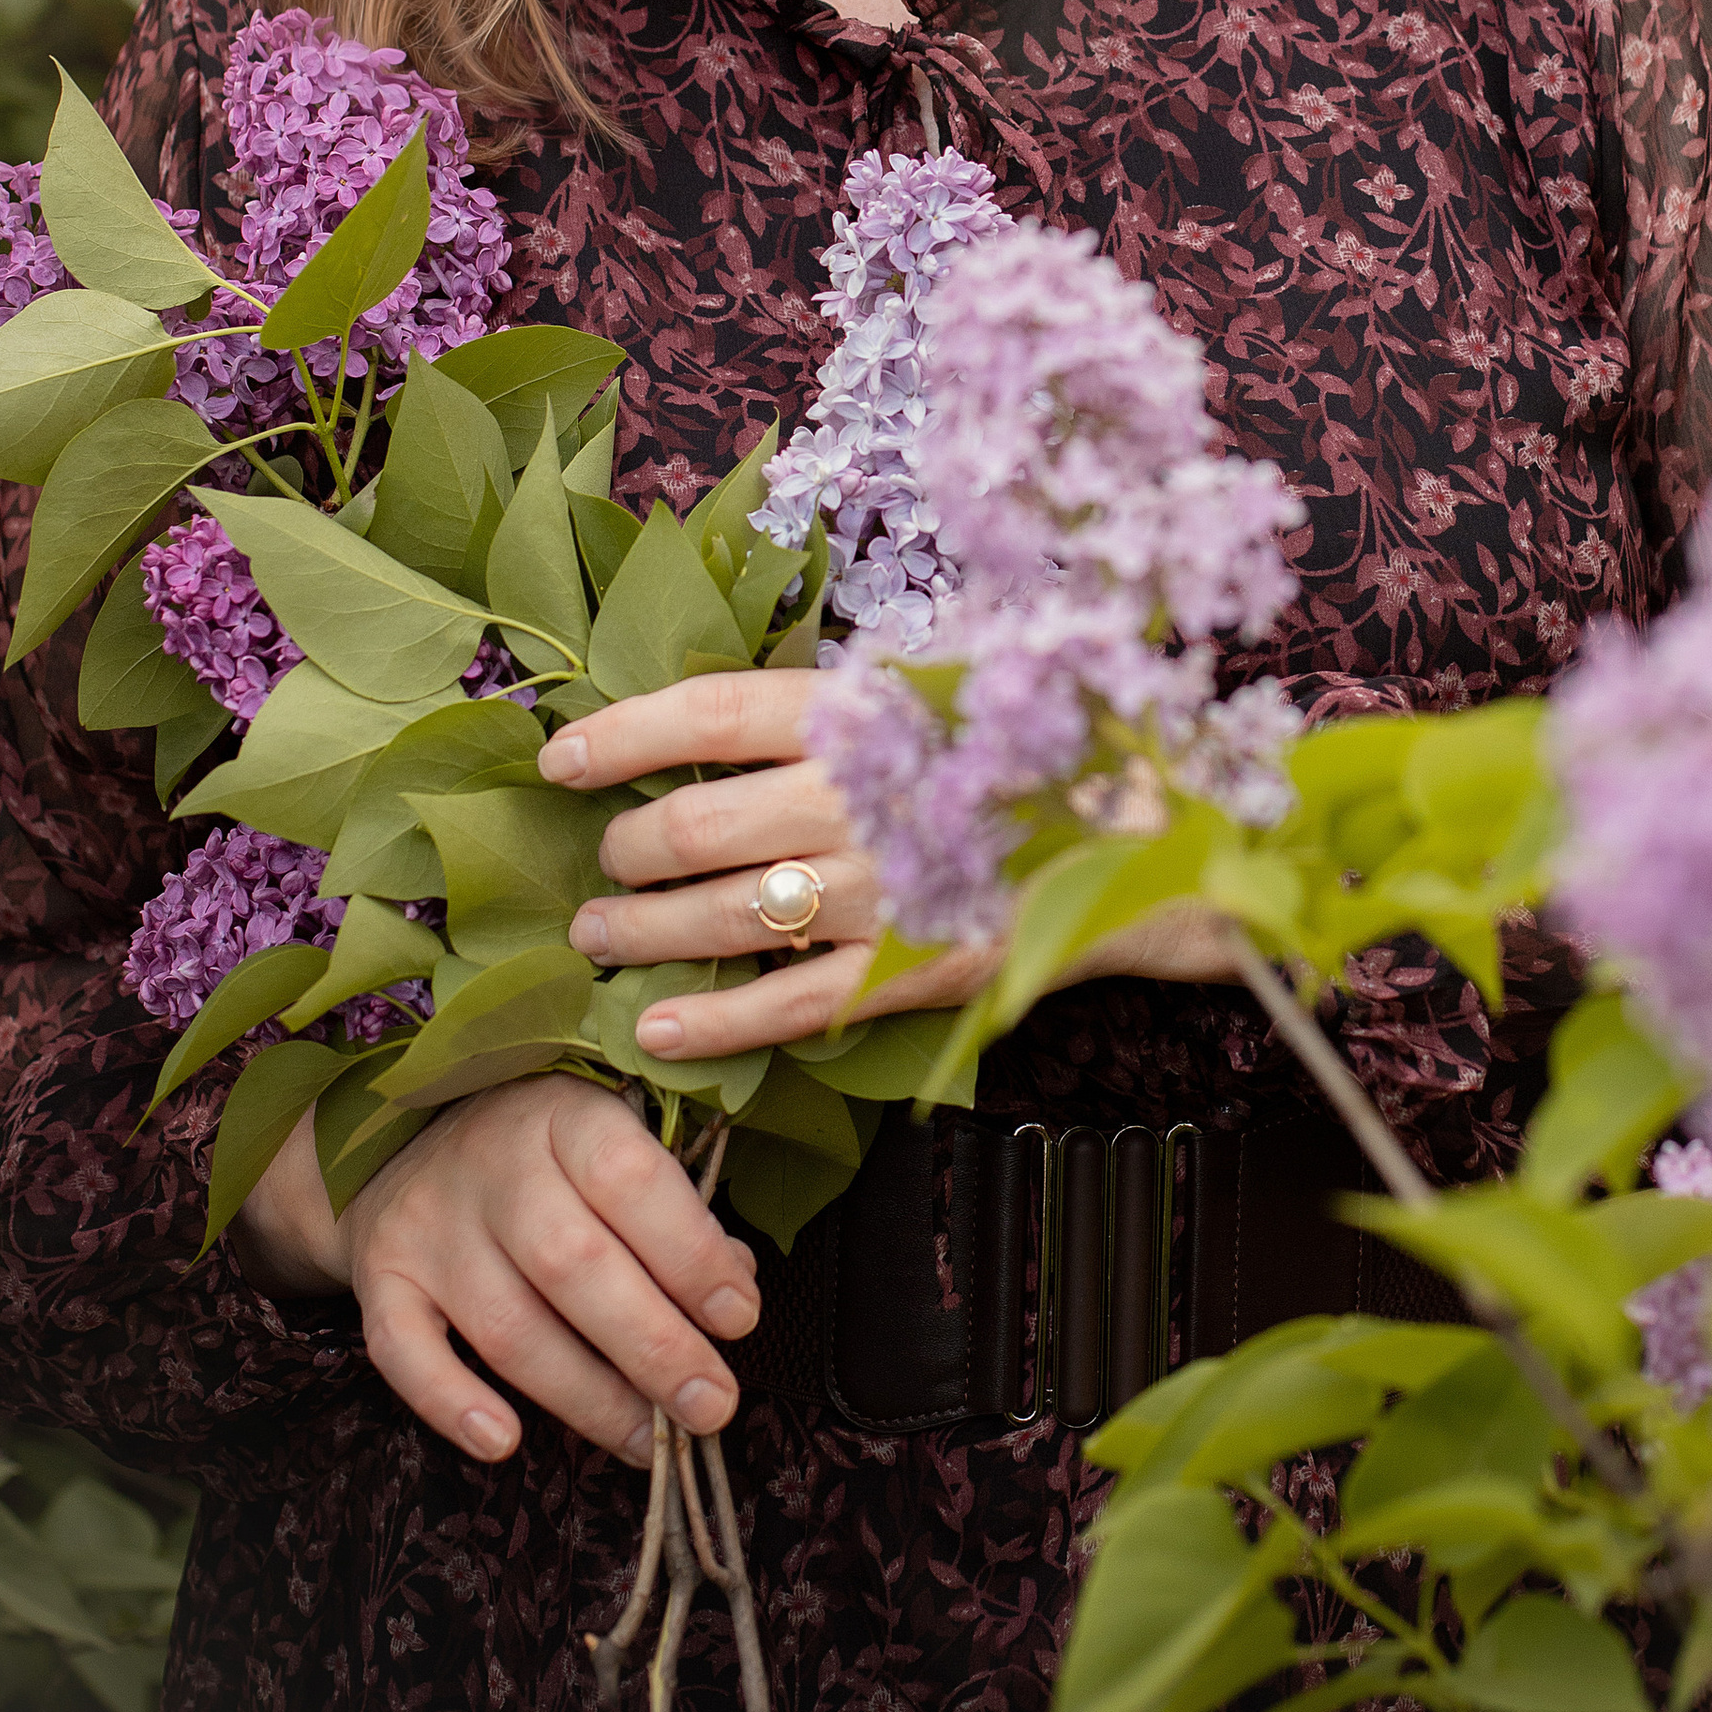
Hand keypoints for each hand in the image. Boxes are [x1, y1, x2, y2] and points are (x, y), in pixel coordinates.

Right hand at [232, 1072, 759, 1464]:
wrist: (401, 1141)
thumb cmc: (545, 1156)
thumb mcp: (614, 1145)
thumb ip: (675, 1212)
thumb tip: (735, 1288)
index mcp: (565, 1115)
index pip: (630, 1178)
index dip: (690, 1254)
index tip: (739, 1317)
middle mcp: (491, 1163)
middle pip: (573, 1264)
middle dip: (652, 1346)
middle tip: (712, 1405)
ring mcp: (429, 1223)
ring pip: (507, 1324)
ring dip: (585, 1396)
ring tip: (646, 1442)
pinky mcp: (381, 1277)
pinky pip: (403, 1351)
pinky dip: (450, 1402)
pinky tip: (504, 1443)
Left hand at [544, 672, 1244, 1051]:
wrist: (1152, 835)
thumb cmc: (1032, 742)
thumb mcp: (939, 682)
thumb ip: (837, 699)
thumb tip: (709, 716)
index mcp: (865, 708)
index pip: (708, 714)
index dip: (620, 735)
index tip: (559, 757)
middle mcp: (862, 795)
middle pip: (694, 827)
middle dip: (623, 854)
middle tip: (598, 870)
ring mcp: (885, 889)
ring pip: (725, 919)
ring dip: (643, 934)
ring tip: (601, 938)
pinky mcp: (913, 970)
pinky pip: (789, 1005)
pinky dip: (712, 1024)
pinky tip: (656, 1029)